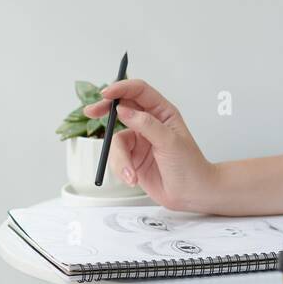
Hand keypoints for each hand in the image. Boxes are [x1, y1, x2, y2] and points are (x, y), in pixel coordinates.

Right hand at [82, 79, 217, 211]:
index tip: (106, 94)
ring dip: (120, 158)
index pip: (139, 92)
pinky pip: (117, 158)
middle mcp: (149, 123)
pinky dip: (121, 169)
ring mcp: (140, 140)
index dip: (121, 88)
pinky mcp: (133, 158)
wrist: (191, 195)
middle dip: (105, 110)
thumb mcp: (169, 141)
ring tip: (131, 174)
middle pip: (121, 108)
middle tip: (90, 111)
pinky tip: (133, 179)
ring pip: (116, 140)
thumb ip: (146, 124)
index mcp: (162, 112)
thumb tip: (123, 110)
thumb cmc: (190, 166)